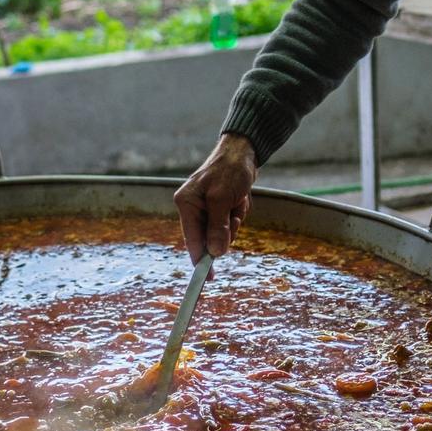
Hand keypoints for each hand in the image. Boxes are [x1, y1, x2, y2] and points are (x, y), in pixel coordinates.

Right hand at [174, 134, 257, 262]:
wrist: (244, 152)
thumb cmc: (230, 170)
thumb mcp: (222, 199)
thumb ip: (218, 227)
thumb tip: (215, 253)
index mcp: (186, 204)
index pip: (192, 240)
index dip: (201, 260)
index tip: (208, 278)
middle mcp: (193, 207)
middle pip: (209, 238)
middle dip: (226, 229)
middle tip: (233, 213)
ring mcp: (206, 208)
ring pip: (223, 232)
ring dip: (235, 220)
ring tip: (237, 201)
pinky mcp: (218, 207)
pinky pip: (230, 223)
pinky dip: (238, 214)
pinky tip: (239, 199)